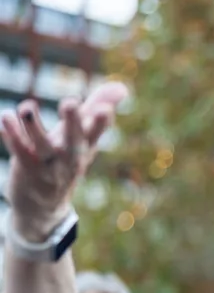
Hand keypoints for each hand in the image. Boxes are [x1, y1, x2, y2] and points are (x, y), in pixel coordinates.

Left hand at [0, 82, 127, 233]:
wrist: (43, 205)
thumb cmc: (65, 160)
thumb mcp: (84, 137)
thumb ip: (99, 107)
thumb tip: (122, 87)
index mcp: (86, 147)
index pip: (96, 132)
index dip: (101, 122)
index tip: (105, 109)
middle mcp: (70, 157)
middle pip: (74, 140)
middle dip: (73, 122)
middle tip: (70, 103)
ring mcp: (49, 166)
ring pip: (43, 146)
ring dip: (34, 127)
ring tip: (26, 107)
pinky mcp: (27, 170)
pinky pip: (20, 152)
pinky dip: (12, 136)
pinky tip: (5, 118)